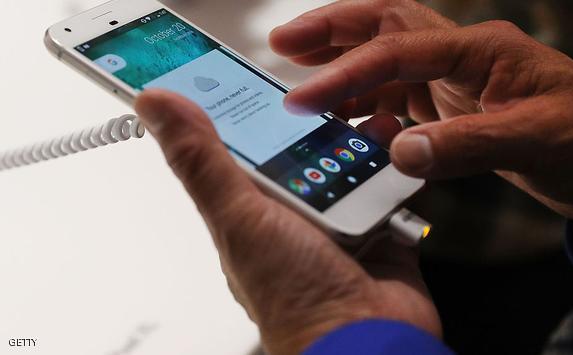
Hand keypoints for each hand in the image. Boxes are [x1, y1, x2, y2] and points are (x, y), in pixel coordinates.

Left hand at [135, 90, 440, 354]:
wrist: (365, 338)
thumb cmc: (294, 296)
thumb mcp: (239, 217)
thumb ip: (201, 161)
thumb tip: (156, 106)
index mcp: (252, 209)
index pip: (243, 148)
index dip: (247, 113)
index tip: (256, 82)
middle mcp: (293, 214)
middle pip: (303, 151)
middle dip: (317, 125)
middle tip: (325, 103)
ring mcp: (336, 221)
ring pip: (347, 163)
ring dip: (359, 144)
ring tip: (367, 129)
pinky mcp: (375, 227)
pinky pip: (385, 185)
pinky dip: (392, 169)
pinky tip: (394, 156)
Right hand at [270, 0, 572, 222]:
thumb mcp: (534, 142)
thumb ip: (466, 145)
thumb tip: (400, 152)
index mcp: (480, 50)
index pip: (398, 50)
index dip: (347, 72)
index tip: (303, 97)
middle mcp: (462, 56)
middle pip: (385, 25)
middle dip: (331, 31)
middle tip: (282, 42)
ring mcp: (455, 80)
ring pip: (386, 56)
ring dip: (342, 62)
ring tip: (299, 75)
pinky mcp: (452, 106)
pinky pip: (397, 95)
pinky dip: (365, 102)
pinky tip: (344, 118)